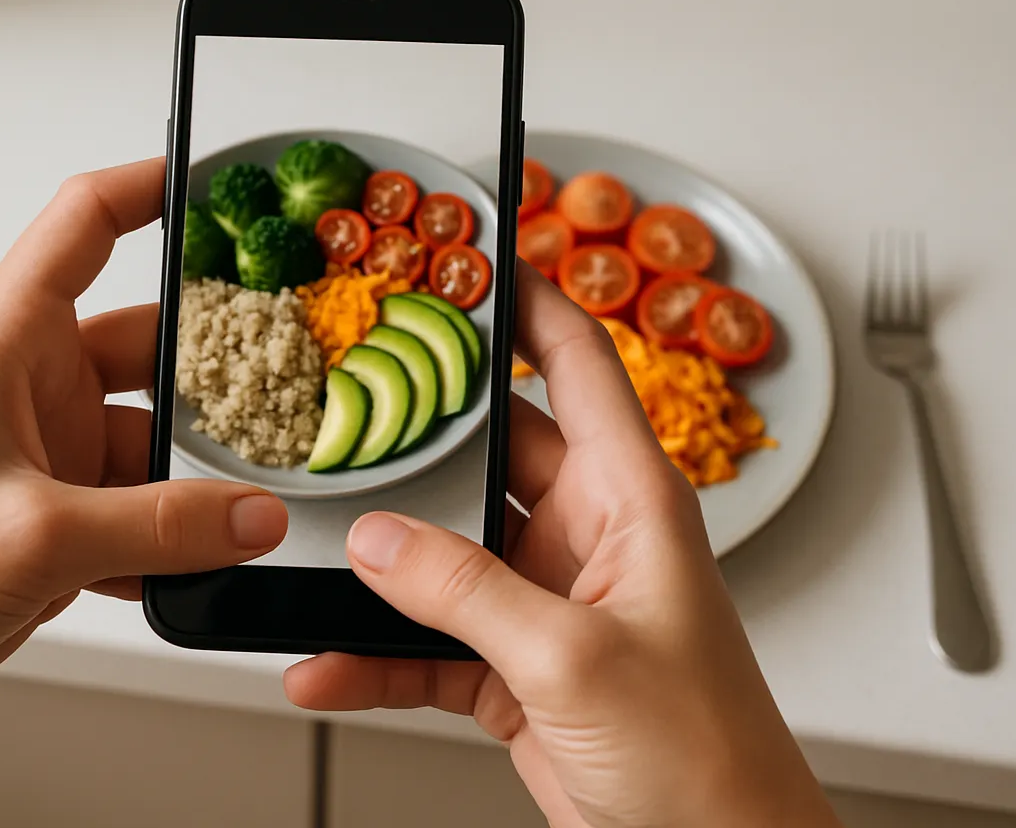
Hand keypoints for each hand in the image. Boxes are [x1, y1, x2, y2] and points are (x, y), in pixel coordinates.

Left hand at [0, 159, 287, 827]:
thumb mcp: (36, 537)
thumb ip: (161, 525)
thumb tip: (255, 514)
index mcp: (5, 342)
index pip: (84, 223)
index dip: (151, 187)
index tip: (221, 183)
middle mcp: (27, 384)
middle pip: (147, 342)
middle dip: (212, 366)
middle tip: (282, 381)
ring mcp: (44, 451)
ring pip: (152, 436)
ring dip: (193, 477)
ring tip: (243, 506)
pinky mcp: (53, 515)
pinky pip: (137, 506)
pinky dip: (167, 535)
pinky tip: (188, 565)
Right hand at [285, 264, 837, 827]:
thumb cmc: (707, 761)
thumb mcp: (576, 660)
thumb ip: (468, 593)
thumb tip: (379, 543)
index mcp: (632, 501)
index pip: (577, 365)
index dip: (527, 300)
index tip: (465, 254)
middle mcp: (588, 538)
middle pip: (489, 452)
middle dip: (416, 435)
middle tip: (339, 400)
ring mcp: (546, 604)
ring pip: (445, 552)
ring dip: (382, 563)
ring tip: (309, 543)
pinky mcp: (515, 670)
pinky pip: (429, 643)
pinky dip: (375, 656)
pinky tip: (325, 664)